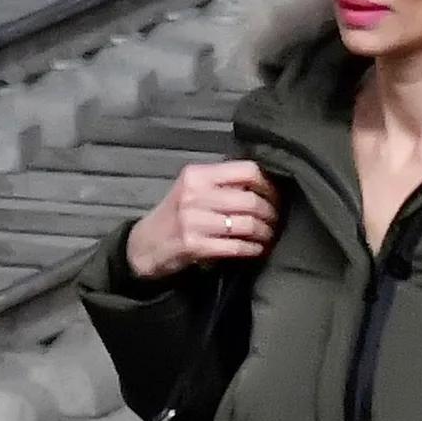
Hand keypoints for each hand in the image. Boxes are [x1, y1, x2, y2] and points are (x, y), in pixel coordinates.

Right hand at [126, 160, 280, 279]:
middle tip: (276, 220)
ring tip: (269, 235)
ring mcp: (193, 221)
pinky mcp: (194, 245)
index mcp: (198, 175)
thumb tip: (266, 183)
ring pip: (247, 224)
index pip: (247, 171)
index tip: (276, 197)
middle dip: (271, 213)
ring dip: (265, 233)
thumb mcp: (193, 189)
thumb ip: (223, 183)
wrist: (145, 245)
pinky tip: (257, 249)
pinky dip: (253, 249)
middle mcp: (195, 194)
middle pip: (251, 200)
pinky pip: (236, 246)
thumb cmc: (176, 214)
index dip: (269, 185)